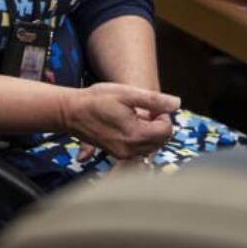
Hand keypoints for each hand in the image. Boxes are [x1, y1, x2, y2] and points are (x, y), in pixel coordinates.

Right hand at [59, 83, 179, 159]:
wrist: (70, 112)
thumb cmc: (96, 99)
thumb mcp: (126, 93)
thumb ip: (153, 100)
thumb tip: (177, 104)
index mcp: (135, 135)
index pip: (166, 130)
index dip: (162, 114)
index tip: (150, 105)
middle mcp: (130, 149)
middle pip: (161, 140)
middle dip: (157, 124)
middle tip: (141, 109)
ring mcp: (123, 154)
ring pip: (151, 145)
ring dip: (149, 130)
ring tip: (133, 116)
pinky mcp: (116, 154)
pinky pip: (138, 148)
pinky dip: (139, 136)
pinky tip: (126, 124)